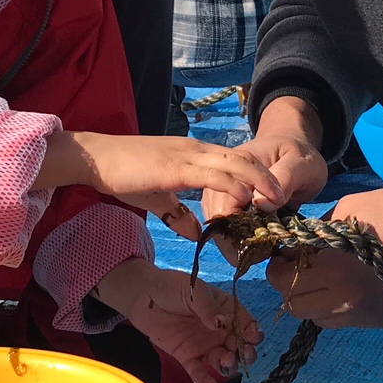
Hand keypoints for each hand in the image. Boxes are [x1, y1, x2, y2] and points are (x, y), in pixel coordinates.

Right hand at [39, 132, 283, 241]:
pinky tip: (247, 199)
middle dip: (267, 176)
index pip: (233, 160)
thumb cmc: (123, 175)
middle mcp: (195, 149)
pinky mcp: (178, 167)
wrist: (97, 159)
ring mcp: (188, 156)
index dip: (255, 175)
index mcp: (192, 154)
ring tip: (277, 198)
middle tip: (285, 197)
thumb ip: (178, 214)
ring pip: (235, 163)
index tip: (270, 196)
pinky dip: (234, 186)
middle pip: (243, 157)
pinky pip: (214, 175)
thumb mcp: (156, 199)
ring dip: (259, 180)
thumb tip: (196, 233)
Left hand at [92, 257, 262, 382]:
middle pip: (239, 345)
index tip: (253, 337)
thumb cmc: (171, 286)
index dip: (253, 331)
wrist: (143, 296)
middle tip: (243, 354)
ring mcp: (204, 345)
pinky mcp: (187, 357)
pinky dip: (204, 379)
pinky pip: (199, 371)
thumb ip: (208, 308)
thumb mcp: (194, 289)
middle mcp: (219, 330)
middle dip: (245, 352)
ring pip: (223, 360)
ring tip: (224, 363)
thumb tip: (222, 325)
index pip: (245, 322)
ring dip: (228, 365)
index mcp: (225, 310)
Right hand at [201, 95, 328, 238]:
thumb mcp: (301, 163)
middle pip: (218, 222)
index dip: (240, 232)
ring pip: (219, 227)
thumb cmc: (298, 154)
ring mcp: (221, 191)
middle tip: (265, 252)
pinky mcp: (225, 201)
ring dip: (238, 242)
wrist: (291, 147)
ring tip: (262, 249)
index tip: (264, 246)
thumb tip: (261, 205)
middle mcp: (222, 180)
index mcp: (237, 167)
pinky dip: (240, 237)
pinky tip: (257, 242)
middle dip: (238, 242)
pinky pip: (226, 226)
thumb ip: (284, 179)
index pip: (225, 207)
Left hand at [270, 188, 382, 329]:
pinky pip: (342, 321)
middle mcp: (344, 298)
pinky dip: (335, 307)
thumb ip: (316, 230)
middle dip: (290, 284)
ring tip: (326, 278)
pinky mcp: (378, 321)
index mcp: (332, 266)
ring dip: (312, 300)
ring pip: (315, 318)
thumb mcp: (348, 208)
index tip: (287, 252)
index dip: (279, 264)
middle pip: (293, 305)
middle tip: (302, 266)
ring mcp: (362, 315)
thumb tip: (296, 243)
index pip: (281, 278)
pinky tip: (349, 286)